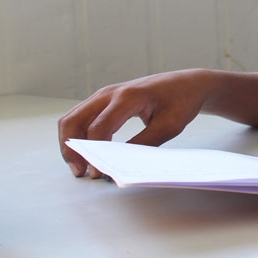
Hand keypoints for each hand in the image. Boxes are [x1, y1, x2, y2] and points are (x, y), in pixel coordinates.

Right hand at [58, 69, 215, 177]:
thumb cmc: (181, 102)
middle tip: (80, 172)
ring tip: (80, 166)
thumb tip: (120, 163)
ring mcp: (105, 94)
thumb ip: (144, 144)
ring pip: (73, 117)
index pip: (99, 127)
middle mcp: (110, 92)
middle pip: (74, 120)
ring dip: (70, 142)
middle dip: (71, 148)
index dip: (94, 152)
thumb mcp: (168, 127)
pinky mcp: (104, 99)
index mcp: (129, 97)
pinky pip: (81, 116)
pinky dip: (77, 134)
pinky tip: (86, 152)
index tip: (96, 173)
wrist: (187, 83)